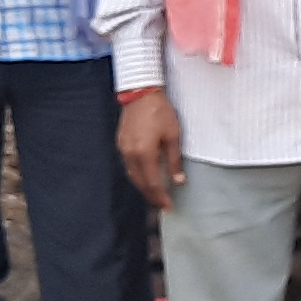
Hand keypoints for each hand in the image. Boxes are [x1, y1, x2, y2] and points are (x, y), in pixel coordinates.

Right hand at [117, 88, 183, 210]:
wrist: (141, 93)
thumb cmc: (160, 112)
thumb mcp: (173, 136)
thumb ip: (174, 161)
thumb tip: (178, 181)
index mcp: (144, 154)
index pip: (152, 183)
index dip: (161, 197)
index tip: (169, 207)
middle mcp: (130, 154)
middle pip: (140, 183)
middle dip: (151, 196)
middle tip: (163, 205)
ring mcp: (123, 149)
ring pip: (132, 175)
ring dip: (143, 186)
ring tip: (155, 194)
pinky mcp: (121, 143)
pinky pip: (128, 165)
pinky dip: (137, 175)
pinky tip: (145, 176)